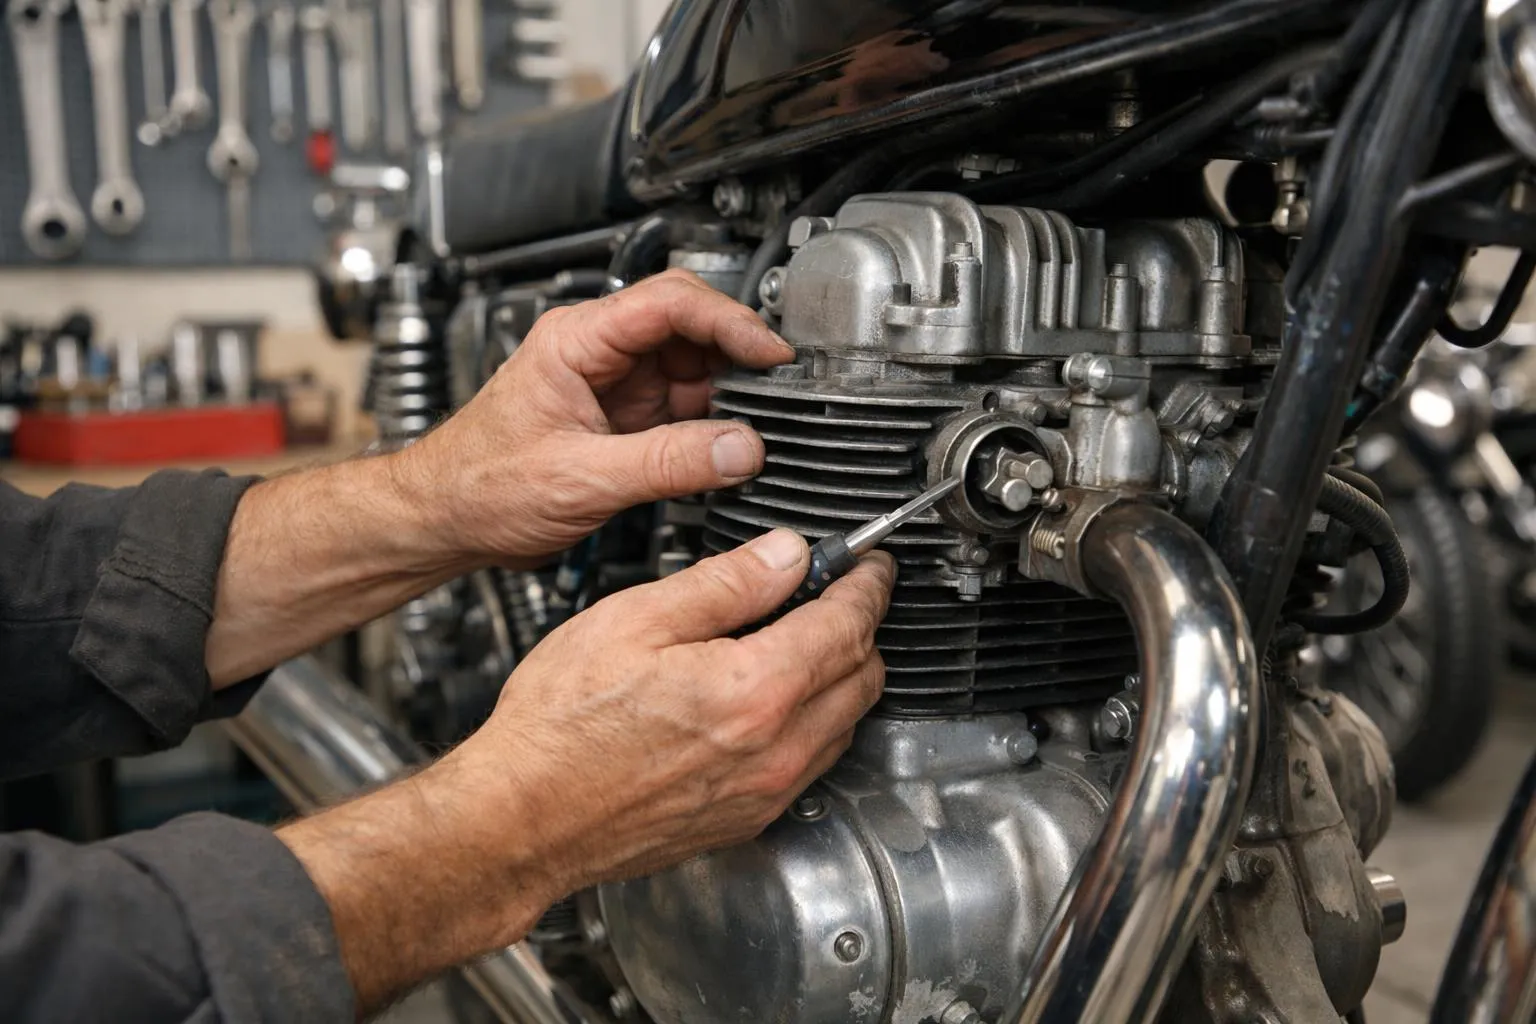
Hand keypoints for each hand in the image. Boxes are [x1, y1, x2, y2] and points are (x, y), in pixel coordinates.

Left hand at [393, 269, 794, 564]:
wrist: (442, 518)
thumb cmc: (479, 486)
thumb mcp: (581, 478)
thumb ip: (667, 464)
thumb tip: (740, 448)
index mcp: (576, 340)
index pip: (670, 302)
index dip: (730, 322)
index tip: (772, 353)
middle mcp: (597, 351)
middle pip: (690, 326)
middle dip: (735, 355)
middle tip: (778, 388)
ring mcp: (613, 383)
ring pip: (692, 366)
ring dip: (726, 394)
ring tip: (753, 426)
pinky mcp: (623, 417)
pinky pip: (683, 405)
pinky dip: (711, 424)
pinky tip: (723, 446)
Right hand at [463, 528, 894, 894]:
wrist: (521, 817)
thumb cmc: (559, 725)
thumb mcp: (634, 620)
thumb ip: (724, 584)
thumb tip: (783, 555)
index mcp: (754, 690)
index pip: (848, 625)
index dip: (865, 584)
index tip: (869, 565)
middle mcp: (774, 750)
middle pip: (863, 676)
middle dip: (861, 627)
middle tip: (838, 594)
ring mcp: (765, 793)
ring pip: (846, 724)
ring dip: (843, 677)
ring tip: (805, 641)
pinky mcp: (747, 820)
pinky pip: (814, 764)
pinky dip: (817, 723)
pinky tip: (777, 700)